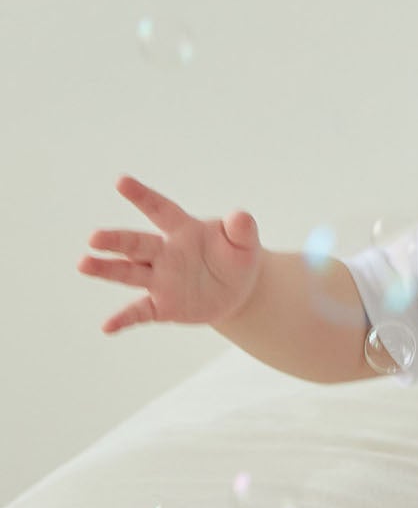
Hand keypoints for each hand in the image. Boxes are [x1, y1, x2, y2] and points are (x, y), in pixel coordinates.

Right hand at [78, 174, 262, 333]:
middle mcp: (165, 253)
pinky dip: (123, 319)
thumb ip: (241, 228)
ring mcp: (160, 279)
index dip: (143, 196)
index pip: (161, 210)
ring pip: (129, 273)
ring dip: (106, 270)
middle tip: (94, 238)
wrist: (237, 290)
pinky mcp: (162, 305)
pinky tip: (106, 327)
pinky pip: (139, 312)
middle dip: (116, 241)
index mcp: (183, 230)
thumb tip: (240, 216)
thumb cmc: (236, 258)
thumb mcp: (245, 243)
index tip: (121, 181)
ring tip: (83, 264)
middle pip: (136, 244)